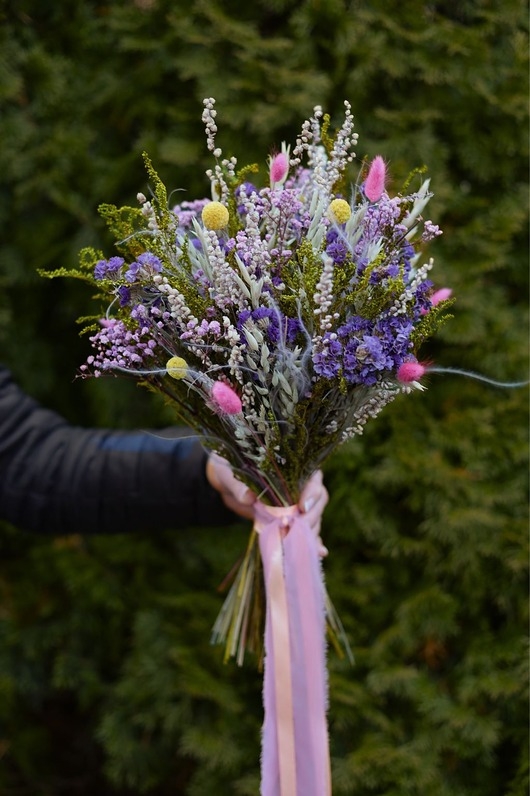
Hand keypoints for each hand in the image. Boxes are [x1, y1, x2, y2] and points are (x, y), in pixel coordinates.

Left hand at [206, 454, 328, 554]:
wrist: (229, 485)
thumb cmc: (231, 470)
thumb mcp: (230, 474)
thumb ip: (239, 484)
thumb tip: (247, 498)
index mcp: (292, 468)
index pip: (313, 478)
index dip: (312, 493)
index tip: (302, 507)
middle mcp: (300, 486)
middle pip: (318, 502)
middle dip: (311, 517)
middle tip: (296, 529)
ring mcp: (298, 506)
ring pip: (314, 519)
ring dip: (309, 532)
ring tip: (300, 545)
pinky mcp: (291, 521)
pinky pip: (306, 532)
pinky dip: (313, 542)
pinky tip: (320, 553)